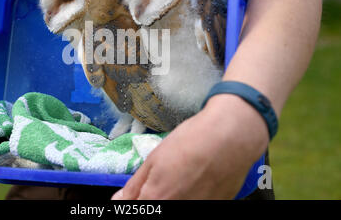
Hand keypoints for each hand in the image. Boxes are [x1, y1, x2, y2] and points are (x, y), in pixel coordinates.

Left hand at [111, 94, 269, 199]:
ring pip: (176, 207)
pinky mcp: (215, 208)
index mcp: (156, 200)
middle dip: (153, 200)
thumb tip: (118, 201)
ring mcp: (197, 210)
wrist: (230, 138)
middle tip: (163, 183)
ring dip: (173, 198)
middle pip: (155, 210)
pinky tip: (196, 183)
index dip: (134, 203)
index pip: (136, 210)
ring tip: (182, 180)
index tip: (137, 195)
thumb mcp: (154, 159)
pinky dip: (192, 197)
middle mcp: (176, 210)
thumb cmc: (190, 143)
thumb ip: (134, 186)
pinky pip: (195, 206)